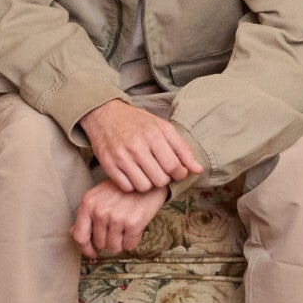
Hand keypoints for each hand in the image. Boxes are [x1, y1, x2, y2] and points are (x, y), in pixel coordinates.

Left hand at [72, 178, 171, 257]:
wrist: (145, 181)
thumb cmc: (120, 189)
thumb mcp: (98, 196)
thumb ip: (85, 215)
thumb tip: (73, 233)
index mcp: (88, 204)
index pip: (80, 236)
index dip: (85, 249)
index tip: (92, 253)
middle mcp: (100, 211)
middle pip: (100, 244)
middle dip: (108, 241)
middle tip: (117, 228)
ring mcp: (117, 218)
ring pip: (114, 247)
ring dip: (120, 243)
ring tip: (125, 229)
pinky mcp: (133, 223)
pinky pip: (129, 245)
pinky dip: (132, 241)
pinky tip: (134, 229)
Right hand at [78, 97, 201, 192]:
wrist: (104, 114)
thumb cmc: (137, 122)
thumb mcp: (162, 128)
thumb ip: (182, 149)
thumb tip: (198, 170)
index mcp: (153, 135)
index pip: (173, 167)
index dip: (179, 173)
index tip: (176, 170)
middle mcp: (136, 146)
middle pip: (160, 180)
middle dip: (163, 178)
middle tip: (159, 169)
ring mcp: (120, 156)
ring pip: (144, 186)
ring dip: (148, 183)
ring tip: (146, 172)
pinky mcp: (107, 164)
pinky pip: (127, 187)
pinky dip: (132, 184)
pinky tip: (132, 173)